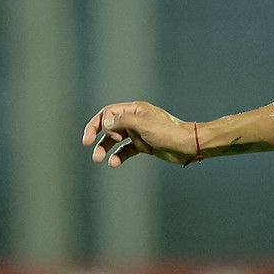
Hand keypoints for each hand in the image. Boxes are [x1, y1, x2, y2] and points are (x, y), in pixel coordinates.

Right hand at [83, 102, 198, 166]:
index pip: (109, 113)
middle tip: (86, 143)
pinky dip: (118, 156)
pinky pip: (126, 150)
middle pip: (109, 125)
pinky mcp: (144, 146)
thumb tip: (105, 123)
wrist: (188, 145)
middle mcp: (135, 120)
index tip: (100, 136)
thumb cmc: (168, 132)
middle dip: (97, 134)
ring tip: (97, 159)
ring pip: (116, 140)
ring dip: (105, 148)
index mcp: (135, 110)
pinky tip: (113, 163)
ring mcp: (139, 133)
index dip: (100, 123)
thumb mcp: (143, 124)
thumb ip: (122, 121)